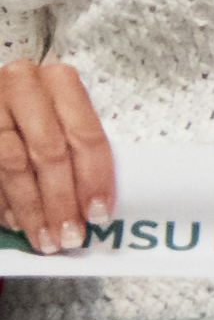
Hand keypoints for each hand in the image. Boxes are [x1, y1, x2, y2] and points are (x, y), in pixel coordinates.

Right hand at [0, 58, 111, 253]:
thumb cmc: (38, 108)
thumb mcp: (62, 115)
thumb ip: (77, 146)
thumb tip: (96, 204)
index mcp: (60, 81)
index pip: (85, 135)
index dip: (94, 179)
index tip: (99, 214)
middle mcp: (23, 86)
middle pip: (49, 153)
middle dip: (60, 201)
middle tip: (69, 236)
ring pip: (13, 166)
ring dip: (31, 209)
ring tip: (44, 238)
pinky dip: (4, 203)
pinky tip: (16, 223)